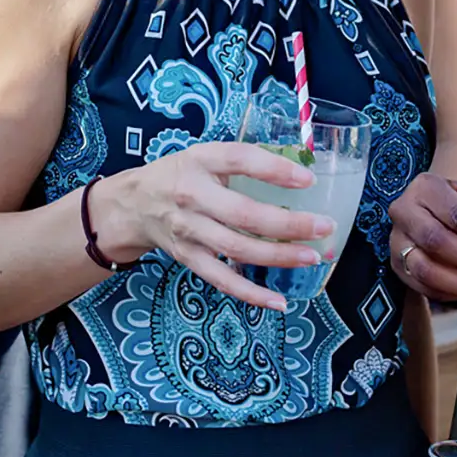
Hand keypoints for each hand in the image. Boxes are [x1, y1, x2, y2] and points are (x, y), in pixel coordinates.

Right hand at [98, 143, 329, 311]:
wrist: (134, 205)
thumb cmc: (181, 175)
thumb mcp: (206, 155)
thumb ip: (245, 161)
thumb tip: (302, 169)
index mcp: (200, 160)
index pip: (239, 159)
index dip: (274, 170)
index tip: (307, 180)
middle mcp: (192, 195)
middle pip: (243, 214)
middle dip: (288, 224)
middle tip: (323, 227)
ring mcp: (189, 231)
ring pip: (237, 249)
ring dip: (279, 257)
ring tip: (312, 257)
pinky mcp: (189, 258)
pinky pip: (222, 280)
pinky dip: (251, 294)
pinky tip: (279, 301)